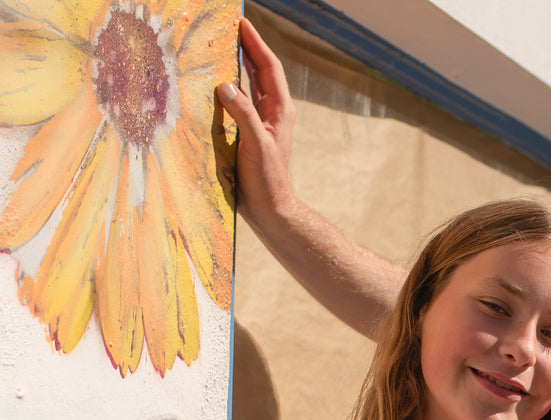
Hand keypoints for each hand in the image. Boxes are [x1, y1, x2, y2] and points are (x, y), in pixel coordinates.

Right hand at [216, 19, 297, 230]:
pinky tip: (215, 83)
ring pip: (250, 86)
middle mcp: (273, 113)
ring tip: (222, 45)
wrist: (271, 212)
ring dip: (238, 66)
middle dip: (247, 47)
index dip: (255, 42)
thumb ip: (243, 114)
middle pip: (260, 71)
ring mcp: (262, 123)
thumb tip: (225, 85)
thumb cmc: (267, 181)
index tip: (241, 21)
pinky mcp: (251, 134)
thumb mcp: (256, 145)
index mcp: (280, 110)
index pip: (268, 67)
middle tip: (230, 26)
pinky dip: (230, 89)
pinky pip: (240, 103)